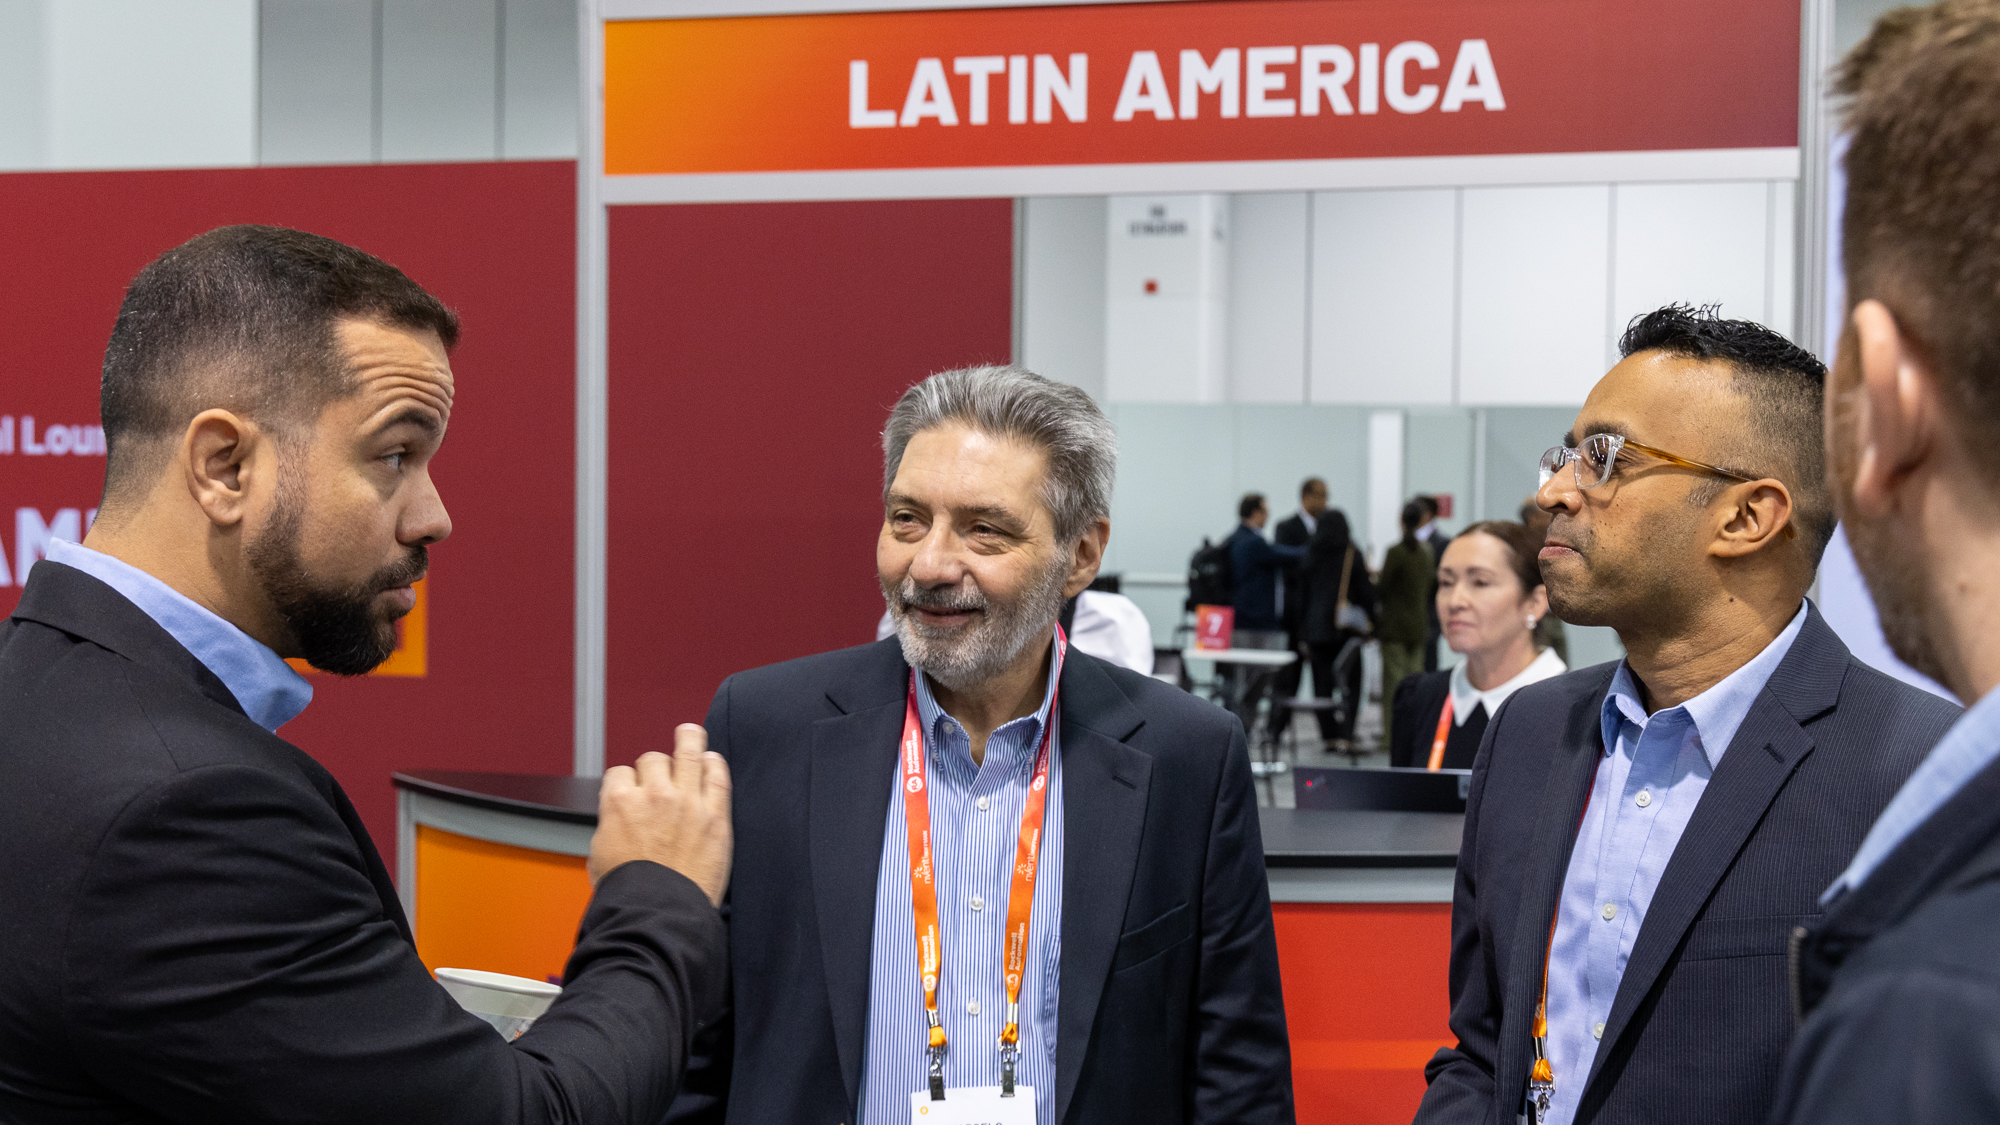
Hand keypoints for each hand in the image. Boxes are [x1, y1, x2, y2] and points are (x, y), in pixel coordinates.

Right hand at [588, 724, 732, 906]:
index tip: (634, 789)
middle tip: (661, 777)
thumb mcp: (600, 854)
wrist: (657, 914)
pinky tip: (713, 759)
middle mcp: (653, 794)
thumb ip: (612, 826)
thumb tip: (618, 821)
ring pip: (687, 752)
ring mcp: (687, 802)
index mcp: (619, 802)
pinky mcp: (715, 816)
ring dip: (689, 740)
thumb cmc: (628, 893)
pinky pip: (718, 776)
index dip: (627, 781)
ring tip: (690, 733)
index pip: (621, 772)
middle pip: (653, 759)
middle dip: (655, 768)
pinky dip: (715, 764)